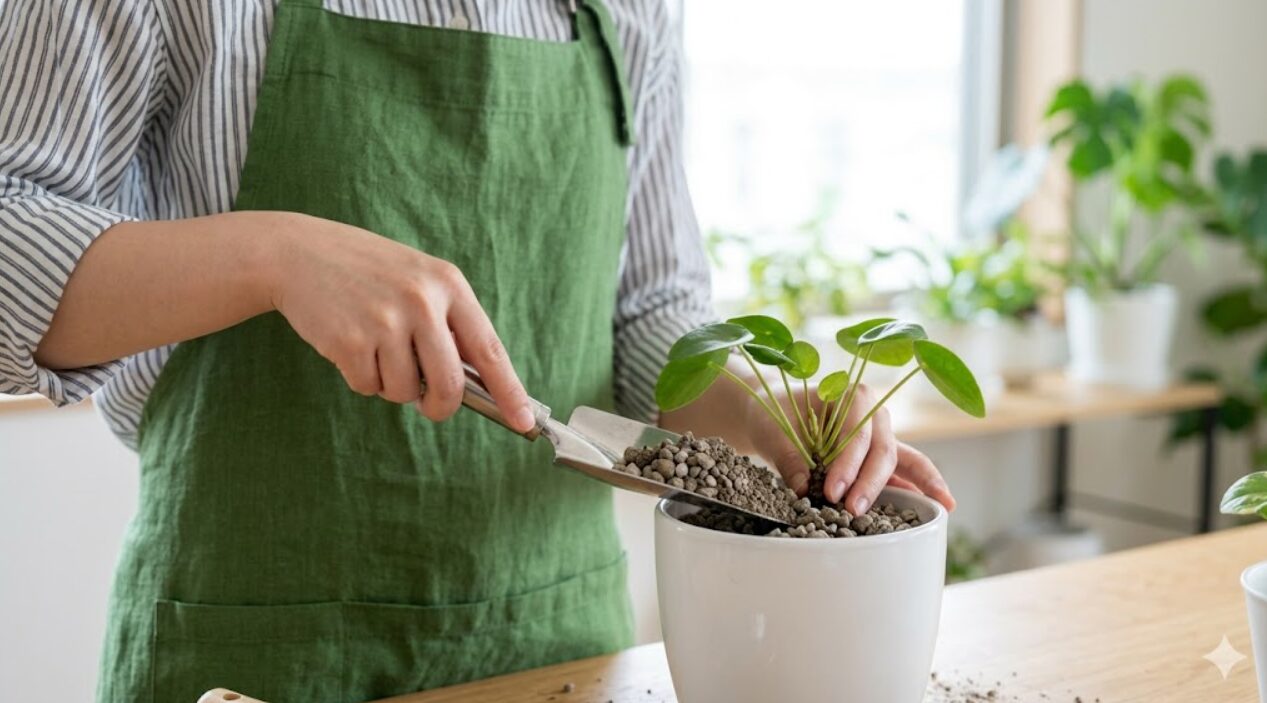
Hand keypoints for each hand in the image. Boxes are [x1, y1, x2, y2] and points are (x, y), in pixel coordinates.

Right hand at [266, 212, 534, 429]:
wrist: (300, 252)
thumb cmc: (369, 273)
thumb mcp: (419, 281)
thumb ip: (449, 325)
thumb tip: (478, 386)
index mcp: (448, 284)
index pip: (489, 349)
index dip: (510, 391)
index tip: (524, 421)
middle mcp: (422, 301)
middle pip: (449, 386)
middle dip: (440, 406)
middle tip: (430, 405)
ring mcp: (385, 321)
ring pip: (405, 392)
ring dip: (392, 385)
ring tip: (376, 348)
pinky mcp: (350, 341)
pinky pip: (369, 387)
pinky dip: (362, 378)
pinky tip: (351, 345)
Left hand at [742, 381, 954, 514]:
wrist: (774, 412)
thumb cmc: (775, 414)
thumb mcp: (774, 432)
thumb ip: (789, 459)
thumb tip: (805, 490)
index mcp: (850, 396)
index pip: (856, 434)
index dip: (847, 465)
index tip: (830, 492)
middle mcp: (872, 413)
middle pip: (882, 449)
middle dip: (871, 482)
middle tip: (852, 510)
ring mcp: (879, 434)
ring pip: (905, 458)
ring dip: (917, 484)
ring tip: (942, 507)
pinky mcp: (877, 455)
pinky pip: (904, 470)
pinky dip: (918, 487)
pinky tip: (937, 505)